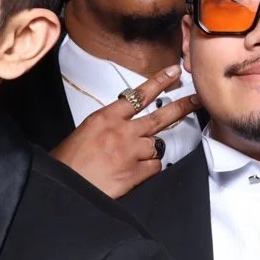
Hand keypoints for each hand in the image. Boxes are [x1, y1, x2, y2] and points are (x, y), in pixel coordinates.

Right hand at [53, 71, 196, 196]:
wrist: (63, 187)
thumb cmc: (69, 160)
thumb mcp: (86, 130)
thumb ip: (110, 122)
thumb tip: (129, 123)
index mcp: (106, 117)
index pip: (138, 95)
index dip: (159, 82)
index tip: (174, 72)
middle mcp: (121, 132)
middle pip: (159, 116)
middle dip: (181, 107)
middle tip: (196, 100)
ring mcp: (130, 153)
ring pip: (156, 145)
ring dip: (150, 149)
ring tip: (132, 157)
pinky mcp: (134, 174)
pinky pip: (155, 166)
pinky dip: (149, 168)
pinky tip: (135, 171)